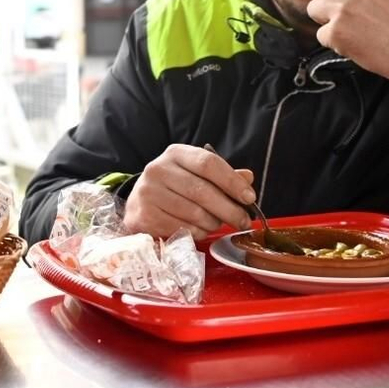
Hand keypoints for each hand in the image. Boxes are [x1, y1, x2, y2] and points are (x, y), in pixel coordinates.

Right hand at [123, 144, 256, 239]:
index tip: (249, 198)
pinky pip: (182, 229)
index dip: (232, 181)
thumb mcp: (196, 175)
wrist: (139, 204)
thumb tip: (247, 178)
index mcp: (175, 154)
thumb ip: (222, 176)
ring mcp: (148, 193)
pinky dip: (198, 233)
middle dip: (229, 209)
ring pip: (194, 213)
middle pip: (202, 191)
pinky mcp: (145, 216)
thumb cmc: (174, 188)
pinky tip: (199, 230)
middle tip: (243, 221)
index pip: (208, 163)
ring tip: (217, 224)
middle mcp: (158, 169)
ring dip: (213, 223)